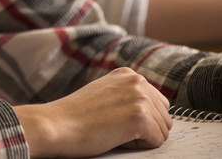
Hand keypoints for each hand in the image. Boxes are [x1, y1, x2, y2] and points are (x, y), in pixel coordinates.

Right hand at [14, 67, 171, 157]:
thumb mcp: (104, 95)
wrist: (56, 125)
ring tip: (113, 131)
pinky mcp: (141, 116)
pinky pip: (157, 141)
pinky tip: (116, 137)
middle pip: (164, 117)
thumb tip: (152, 113)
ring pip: (163, 130)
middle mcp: (137, 80)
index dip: (141, 120)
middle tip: (114, 128)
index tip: (116, 121)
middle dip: (146, 129)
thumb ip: (126, 96)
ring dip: (141, 138)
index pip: (158, 103)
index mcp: (128, 74)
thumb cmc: (74, 117)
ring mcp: (140, 97)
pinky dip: (139, 147)